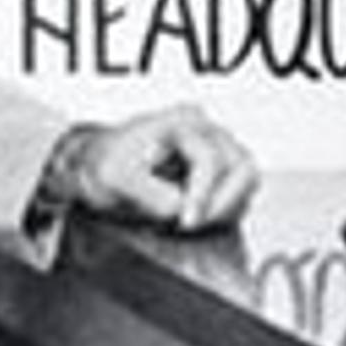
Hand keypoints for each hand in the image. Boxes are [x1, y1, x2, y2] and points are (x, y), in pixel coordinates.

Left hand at [46, 105, 258, 234]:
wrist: (98, 167)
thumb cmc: (105, 163)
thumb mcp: (115, 178)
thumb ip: (150, 193)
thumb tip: (180, 209)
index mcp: (181, 122)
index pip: (211, 160)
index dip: (202, 195)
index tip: (187, 221)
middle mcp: (206, 129)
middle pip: (241, 168)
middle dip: (220, 203)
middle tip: (193, 224)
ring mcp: (219, 146)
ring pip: (248, 178)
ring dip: (227, 206)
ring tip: (195, 219)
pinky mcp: (224, 167)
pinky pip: (242, 189)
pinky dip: (226, 207)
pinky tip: (199, 214)